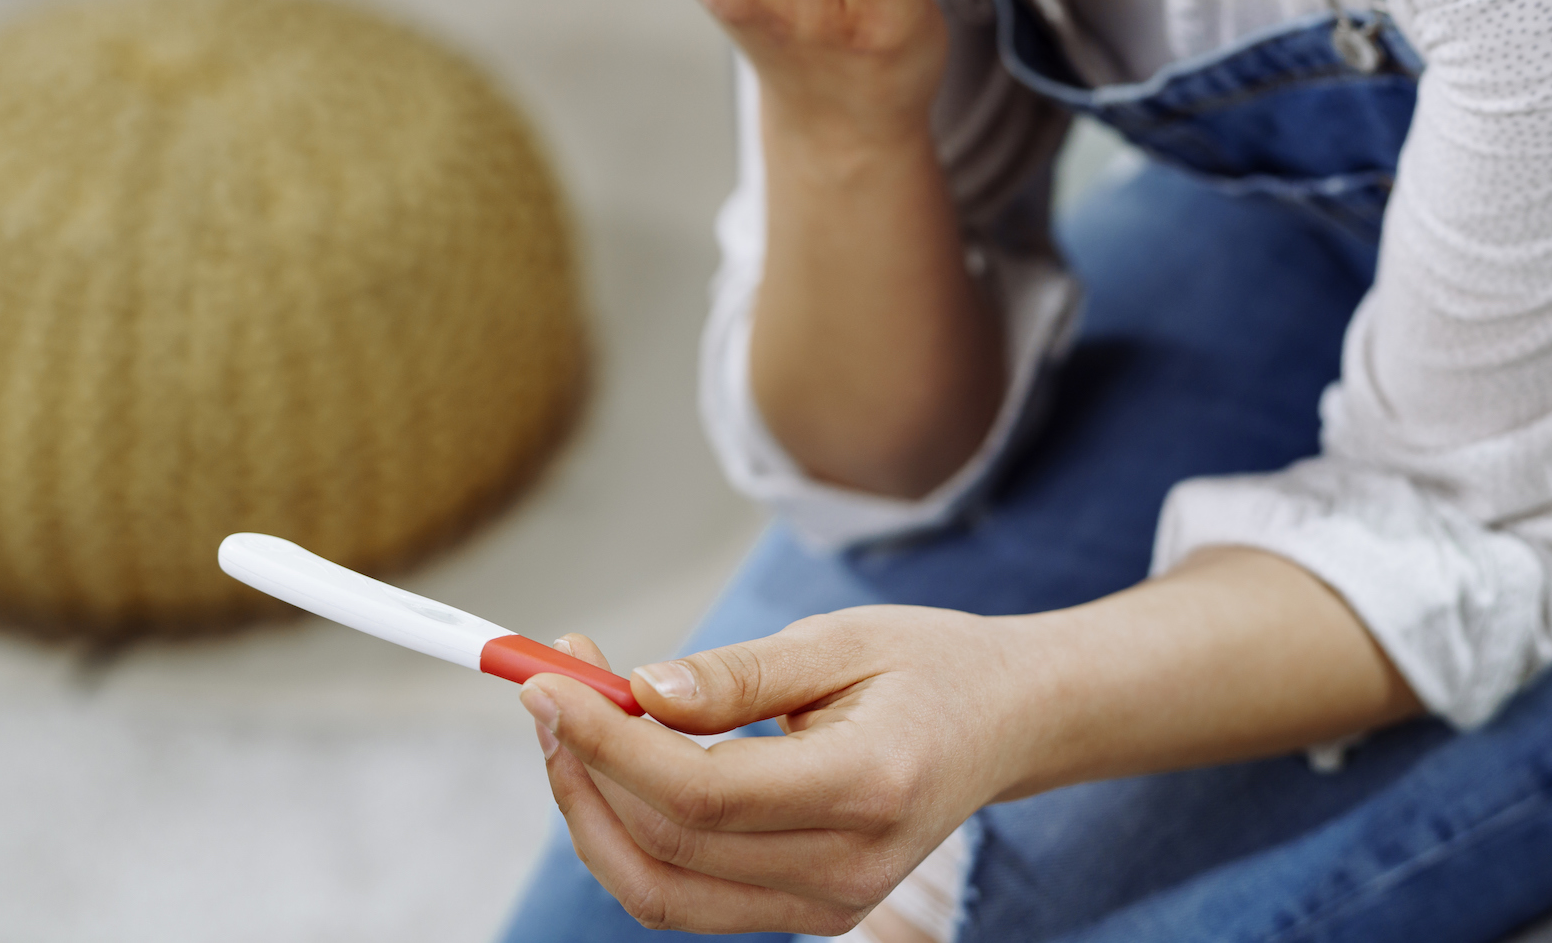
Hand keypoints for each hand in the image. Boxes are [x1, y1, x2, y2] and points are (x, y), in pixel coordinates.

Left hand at [524, 611, 1015, 935]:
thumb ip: (738, 675)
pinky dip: (631, 834)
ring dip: (593, 809)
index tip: (545, 679)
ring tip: (569, 720)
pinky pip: (687, 894)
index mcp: (869, 787)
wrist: (1006, 724)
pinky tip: (617, 761)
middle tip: (546, 684)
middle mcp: (849, 868)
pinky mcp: (807, 912)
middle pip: (669, 850)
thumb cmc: (928, 666)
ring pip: (662, 890)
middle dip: (582, 769)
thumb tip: (637, 692)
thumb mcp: (840, 640)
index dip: (607, 743)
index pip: (702, 793)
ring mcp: (830, 904)